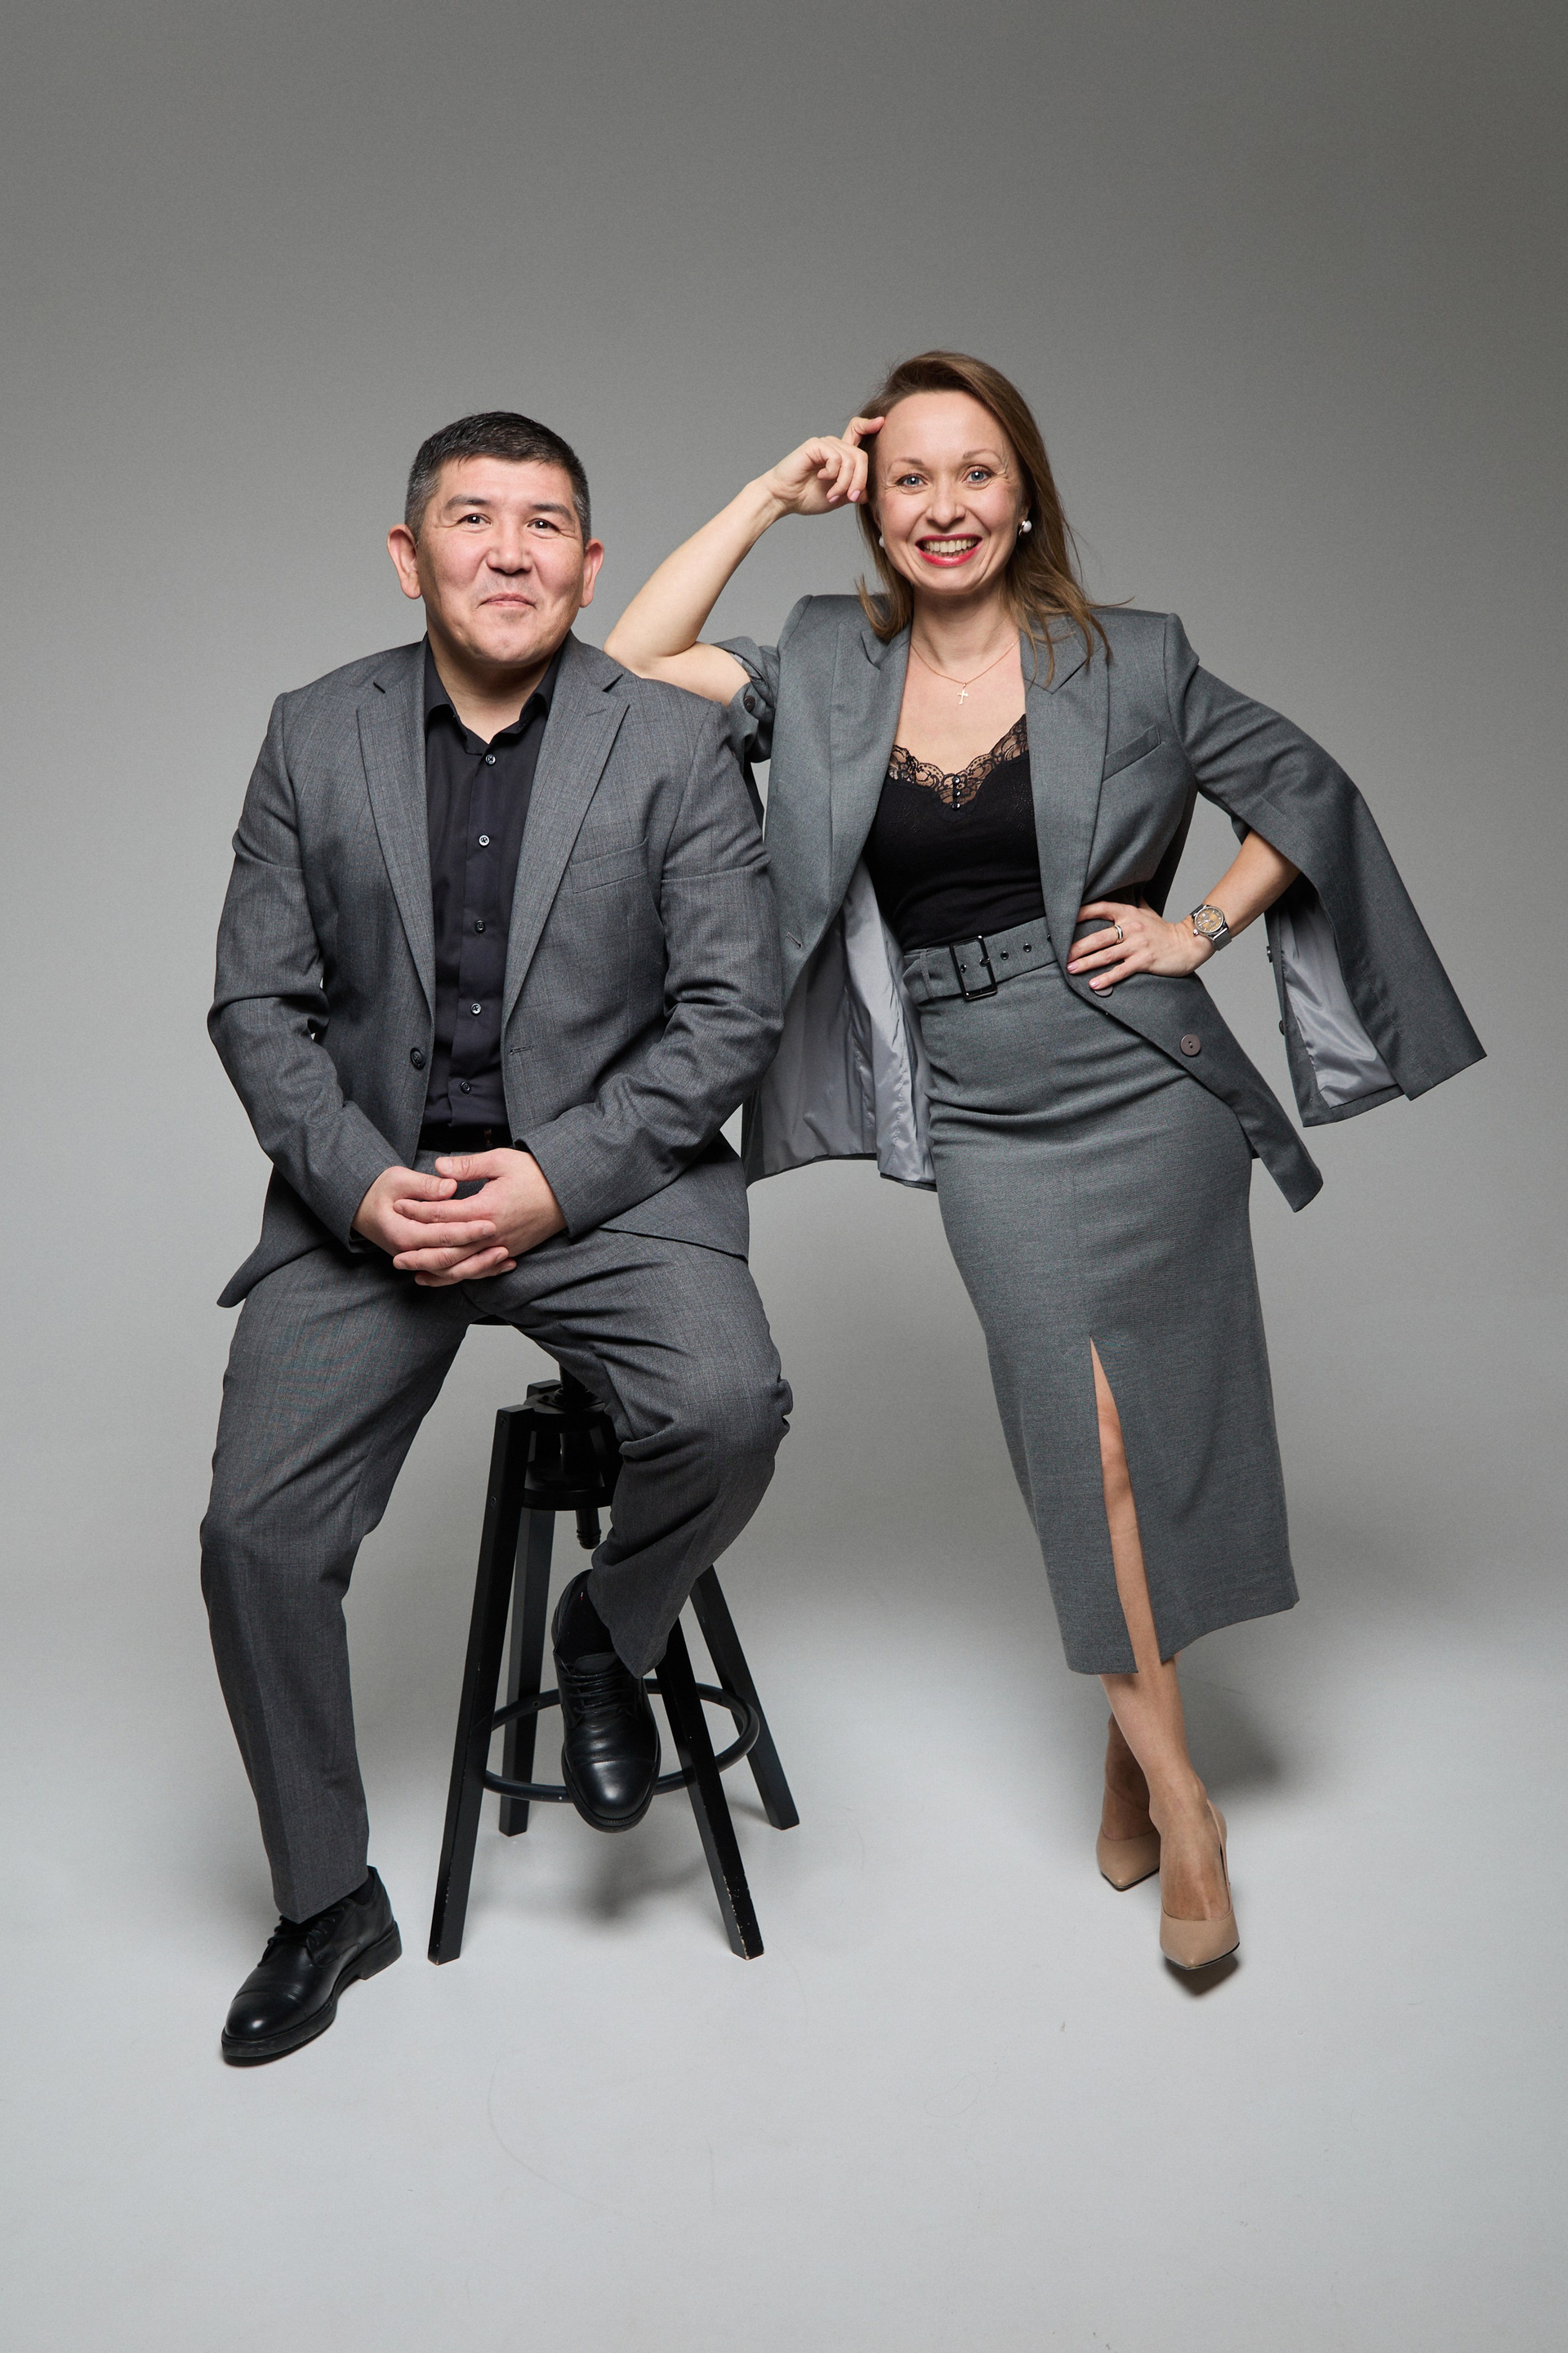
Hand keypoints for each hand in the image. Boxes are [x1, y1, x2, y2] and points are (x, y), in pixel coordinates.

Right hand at [352, 1163, 508, 1276]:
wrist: (361, 1207)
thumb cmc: (380, 1190)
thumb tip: (449, 1187)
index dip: (467, 1230)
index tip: (490, 1223)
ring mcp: (417, 1261)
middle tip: (504, 1243)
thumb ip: (425, 1185)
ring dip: (481, 1267)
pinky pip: (452, 1273)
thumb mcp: (398, 1179)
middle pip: (449, 1259)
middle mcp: (410, 1253)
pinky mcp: (425, 1262)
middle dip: (478, 1252)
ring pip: (453, 1273)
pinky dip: (476, 1270)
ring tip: (507, 1257)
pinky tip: (498, 1265)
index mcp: (403, 1233)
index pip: (441, 1236)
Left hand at [384, 1148, 565, 1285]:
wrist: (568, 1193)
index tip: (399, 1206)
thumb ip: (467, 1165)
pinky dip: (459, 1276)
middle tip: (395, 1255)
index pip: (443, 1214)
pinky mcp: (508, 1252)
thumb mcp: (501, 1161)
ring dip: (435, 1271)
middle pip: (447, 1249)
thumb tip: (439, 1167)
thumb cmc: (535, 1174)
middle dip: (419, 1253)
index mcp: (485, 1208)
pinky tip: (443, 1277)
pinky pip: (479, 1271)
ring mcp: (500, 1246)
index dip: (418, 1211)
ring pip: (462, 1266)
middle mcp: (490, 1233)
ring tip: (413, 1272)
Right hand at [757, 417, 882, 516]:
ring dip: (845, 482)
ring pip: (851, 460)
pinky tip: (821, 478)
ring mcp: (825, 444)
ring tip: (832, 495)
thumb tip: (868, 492)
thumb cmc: (806, 497)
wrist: (784, 498)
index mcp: (840, 455)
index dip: (869, 426)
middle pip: (861, 456)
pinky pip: (836, 458)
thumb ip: (853, 491)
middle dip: (860, 480)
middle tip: (851, 497)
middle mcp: (834, 446)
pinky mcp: (816, 445)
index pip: (857, 433)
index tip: (881, 421)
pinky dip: (833, 474)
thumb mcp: (838, 497)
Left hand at [1066, 900, 1214, 989]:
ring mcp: (1138, 945)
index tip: (1063, 920)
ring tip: (1071, 970)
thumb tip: (1125, 890)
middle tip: (1062, 956)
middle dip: (1077, 948)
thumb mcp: (1148, 912)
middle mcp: (1132, 927)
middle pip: (1098, 937)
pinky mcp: (1145, 961)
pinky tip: (1093, 985)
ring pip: (1106, 955)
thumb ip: (1133, 904)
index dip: (1081, 913)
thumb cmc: (1164, 931)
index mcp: (1129, 913)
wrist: (1188, 944)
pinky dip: (1106, 979)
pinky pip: (1121, 971)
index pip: (1101, 909)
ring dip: (1087, 963)